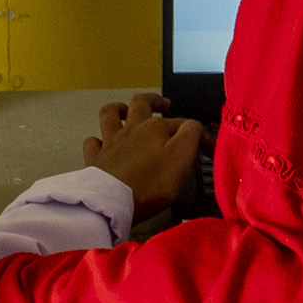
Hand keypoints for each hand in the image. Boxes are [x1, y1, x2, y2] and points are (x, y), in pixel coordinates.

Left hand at [83, 93, 204, 214]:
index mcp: (155, 128)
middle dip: (155, 100)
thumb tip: (195, 126)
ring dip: (120, 109)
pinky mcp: (96, 160)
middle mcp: (131, 130)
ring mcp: (111, 143)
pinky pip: (93, 142)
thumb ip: (192, 136)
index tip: (209, 149)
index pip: (183, 124)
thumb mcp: (183, 157)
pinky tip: (102, 144)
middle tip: (164, 104)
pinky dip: (98, 140)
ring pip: (111, 114)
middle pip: (142, 103)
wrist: (113, 202)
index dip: (199, 134)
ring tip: (127, 110)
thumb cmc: (149, 183)